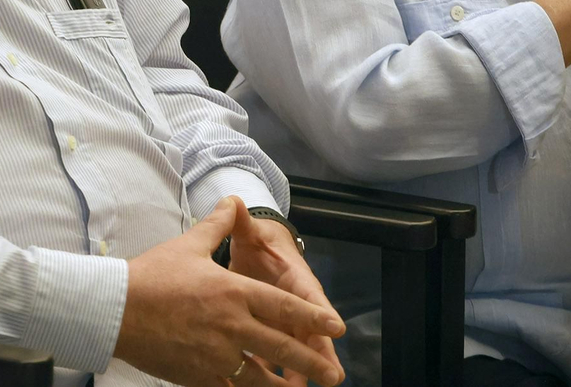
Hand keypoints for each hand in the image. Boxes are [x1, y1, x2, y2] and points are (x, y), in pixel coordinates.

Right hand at [115, 197, 345, 386]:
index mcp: (235, 292)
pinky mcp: (195, 375)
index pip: (284, 307)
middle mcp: (231, 325)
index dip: (313, 318)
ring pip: (258, 376)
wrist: (115, 309)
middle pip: (280, 346)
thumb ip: (218, 225)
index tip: (337, 327)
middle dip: (311, 361)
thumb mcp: (190, 244)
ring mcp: (214, 355)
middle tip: (333, 375)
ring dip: (281, 386)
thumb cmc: (153, 275)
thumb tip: (232, 201)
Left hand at [228, 212, 343, 384]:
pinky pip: (271, 357)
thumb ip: (242, 223)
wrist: (256, 252)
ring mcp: (284, 323)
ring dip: (297, 370)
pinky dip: (269, 374)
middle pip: (310, 332)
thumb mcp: (251, 233)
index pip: (311, 296)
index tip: (336, 328)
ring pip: (294, 350)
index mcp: (295, 279)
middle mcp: (295, 304)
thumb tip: (234, 202)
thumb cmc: (259, 243)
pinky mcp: (269, 334)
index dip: (322, 312)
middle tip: (331, 376)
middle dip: (320, 354)